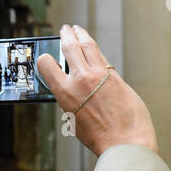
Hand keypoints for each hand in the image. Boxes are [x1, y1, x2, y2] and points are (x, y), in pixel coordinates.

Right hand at [35, 24, 156, 156]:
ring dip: (82, 35)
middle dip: (66, 35)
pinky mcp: (115, 76)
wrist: (126, 141)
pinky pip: (102, 57)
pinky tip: (94, 48)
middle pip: (70, 47)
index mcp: (65, 93)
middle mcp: (81, 79)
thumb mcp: (74, 120)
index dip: (44, 58)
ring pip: (88, 46)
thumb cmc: (101, 138)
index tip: (46, 56)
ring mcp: (100, 75)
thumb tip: (72, 91)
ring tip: (78, 30)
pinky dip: (96, 50)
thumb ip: (71, 101)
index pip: (46, 64)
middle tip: (65, 29)